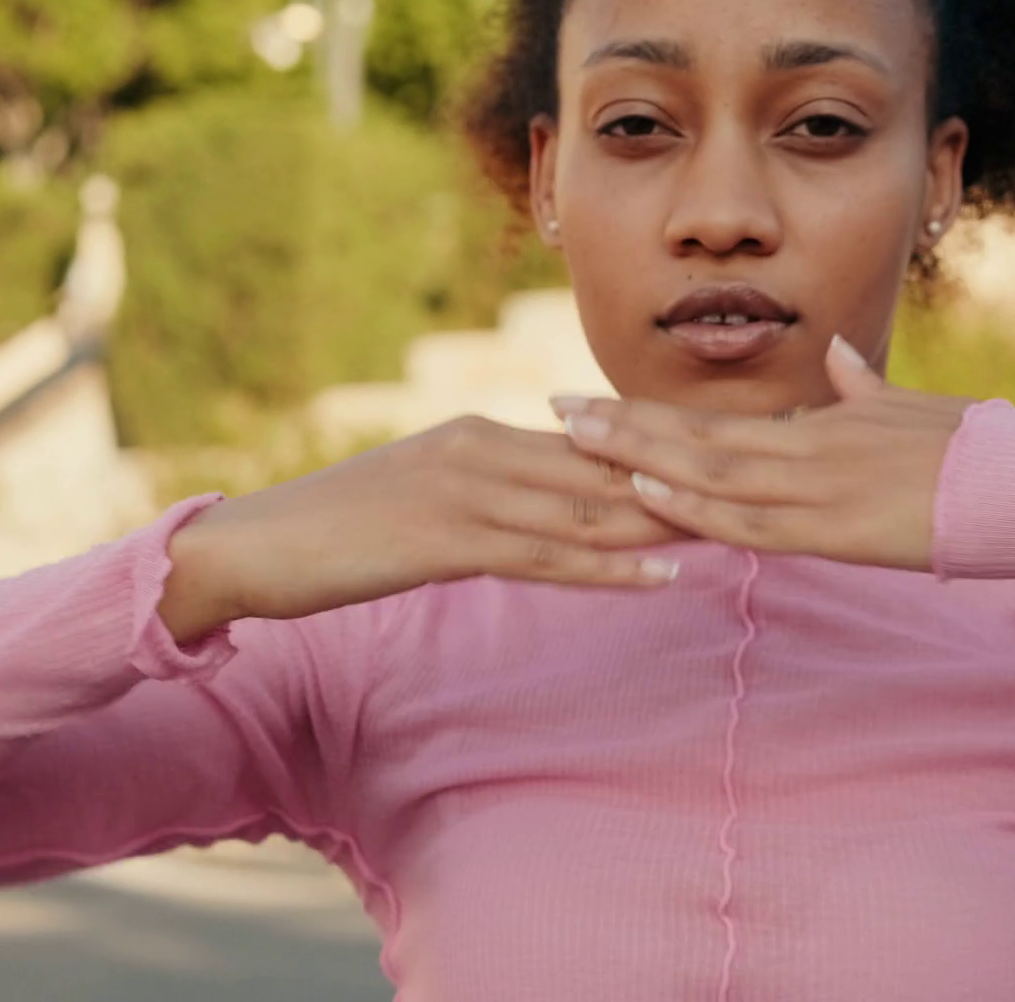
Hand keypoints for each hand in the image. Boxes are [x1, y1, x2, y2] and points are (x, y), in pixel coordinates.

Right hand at [160, 417, 687, 639]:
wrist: (255, 548)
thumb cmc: (340, 530)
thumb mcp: (425, 499)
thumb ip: (487, 492)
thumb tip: (547, 504)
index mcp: (481, 434)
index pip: (591, 442)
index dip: (663, 452)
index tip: (729, 458)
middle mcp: (483, 448)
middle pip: (603, 469)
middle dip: (681, 481)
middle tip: (759, 489)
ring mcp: (466, 492)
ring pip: (586, 510)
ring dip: (665, 524)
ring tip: (739, 532)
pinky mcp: (448, 540)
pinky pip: (545, 557)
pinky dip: (609, 569)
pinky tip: (663, 579)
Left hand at [551, 337, 972, 572]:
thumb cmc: (980, 450)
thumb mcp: (915, 410)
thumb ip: (866, 390)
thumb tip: (840, 358)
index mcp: (821, 423)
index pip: (716, 419)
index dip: (648, 413)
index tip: (592, 402)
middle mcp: (808, 449)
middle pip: (696, 438)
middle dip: (620, 425)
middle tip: (553, 408)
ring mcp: (817, 489)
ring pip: (709, 473)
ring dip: (638, 457)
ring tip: (575, 442)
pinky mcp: (835, 530)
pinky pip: (749, 520)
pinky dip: (693, 506)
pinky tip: (646, 494)